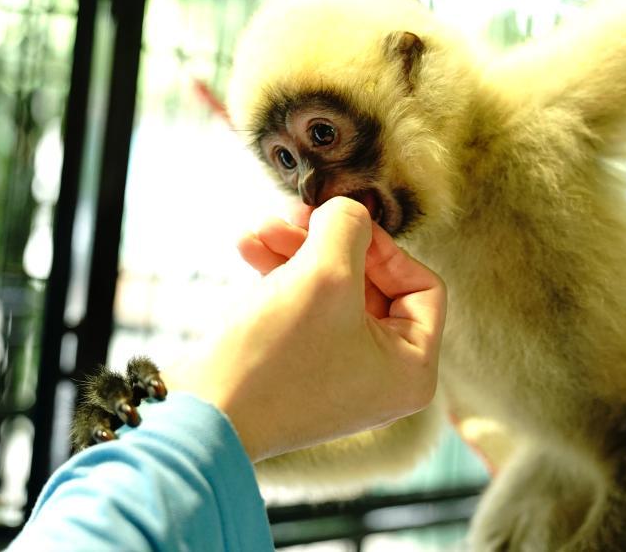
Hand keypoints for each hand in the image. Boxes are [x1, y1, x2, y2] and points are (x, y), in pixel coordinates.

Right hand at [165, 196, 445, 461]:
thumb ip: (348, 226)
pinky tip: (248, 248)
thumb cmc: (275, 356)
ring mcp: (340, 374)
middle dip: (327, 243)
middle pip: (371, 283)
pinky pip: (304, 309)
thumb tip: (349, 210)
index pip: (422, 286)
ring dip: (296, 252)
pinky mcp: (301, 369)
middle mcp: (383, 377)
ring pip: (332, 289)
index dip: (382, 247)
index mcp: (411, 368)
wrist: (203, 415)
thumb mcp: (324, 273)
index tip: (338, 228)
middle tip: (291, 216)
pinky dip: (281, 276)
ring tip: (259, 231)